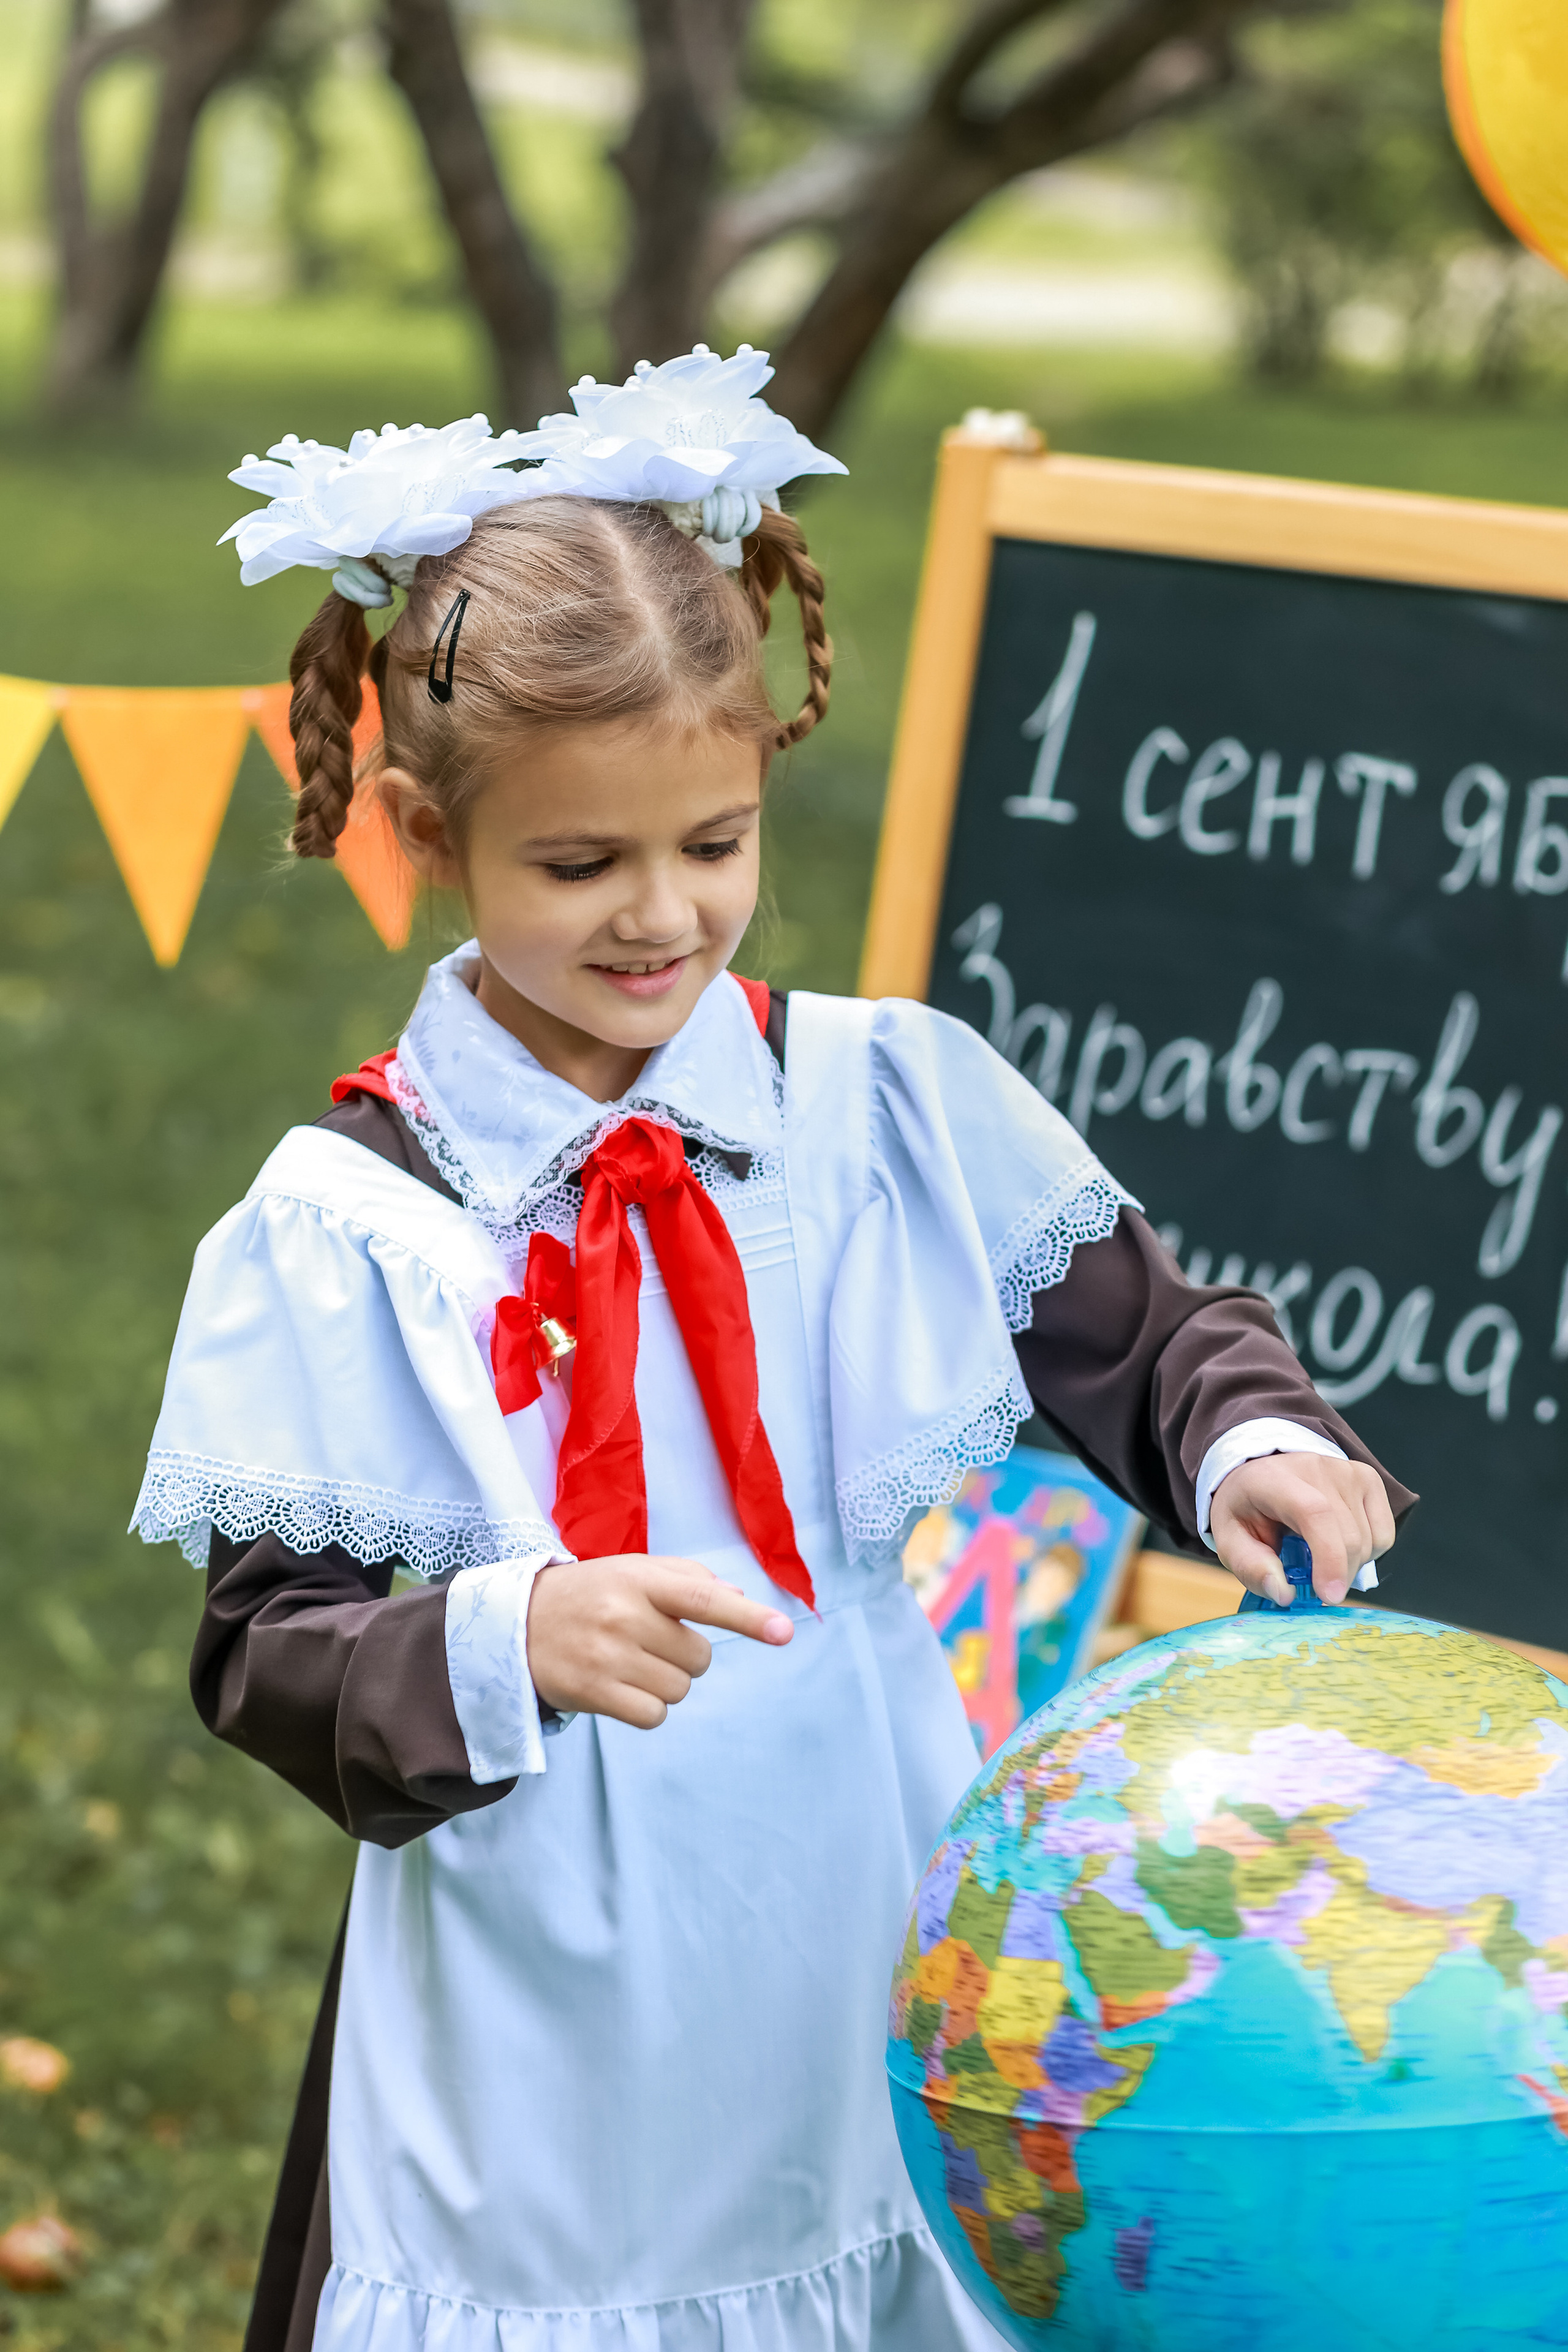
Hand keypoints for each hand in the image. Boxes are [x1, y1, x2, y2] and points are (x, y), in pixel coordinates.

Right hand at [526, 1554, 793, 1728]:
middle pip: (699, 1657)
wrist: (515, 1626)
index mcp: (639, 1580)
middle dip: (685, 1654)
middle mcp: (624, 1617)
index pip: (702, 1598)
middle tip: (648, 1640)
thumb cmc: (589, 1595)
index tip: (783, 1631)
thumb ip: (687, 1578)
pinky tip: (622, 1687)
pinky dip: (648, 1707)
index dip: (747, 1616)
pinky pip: (654, 1715)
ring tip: (630, 1661)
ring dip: (666, 1681)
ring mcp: (607, 1658)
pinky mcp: (594, 1694)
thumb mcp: (632, 1571)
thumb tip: (738, 1595)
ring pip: (680, 1689)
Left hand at [1209, 1454, 1395, 1606]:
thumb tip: (1284, 1593)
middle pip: (1348, 1535)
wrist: (1262, 1471)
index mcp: (1274, 1479)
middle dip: (1337, 1576)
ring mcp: (1347, 1471)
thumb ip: (1251, 1567)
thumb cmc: (1247, 1508)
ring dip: (1349, 1565)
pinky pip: (1383, 1534)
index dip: (1328, 1557)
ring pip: (1370, 1540)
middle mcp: (1315, 1468)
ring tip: (1319, 1555)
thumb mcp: (1229, 1539)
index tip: (1327, 1595)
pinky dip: (1367, 1552)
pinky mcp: (1368, 1479)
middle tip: (1314, 1586)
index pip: (1315, 1513)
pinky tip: (1339, 1544)